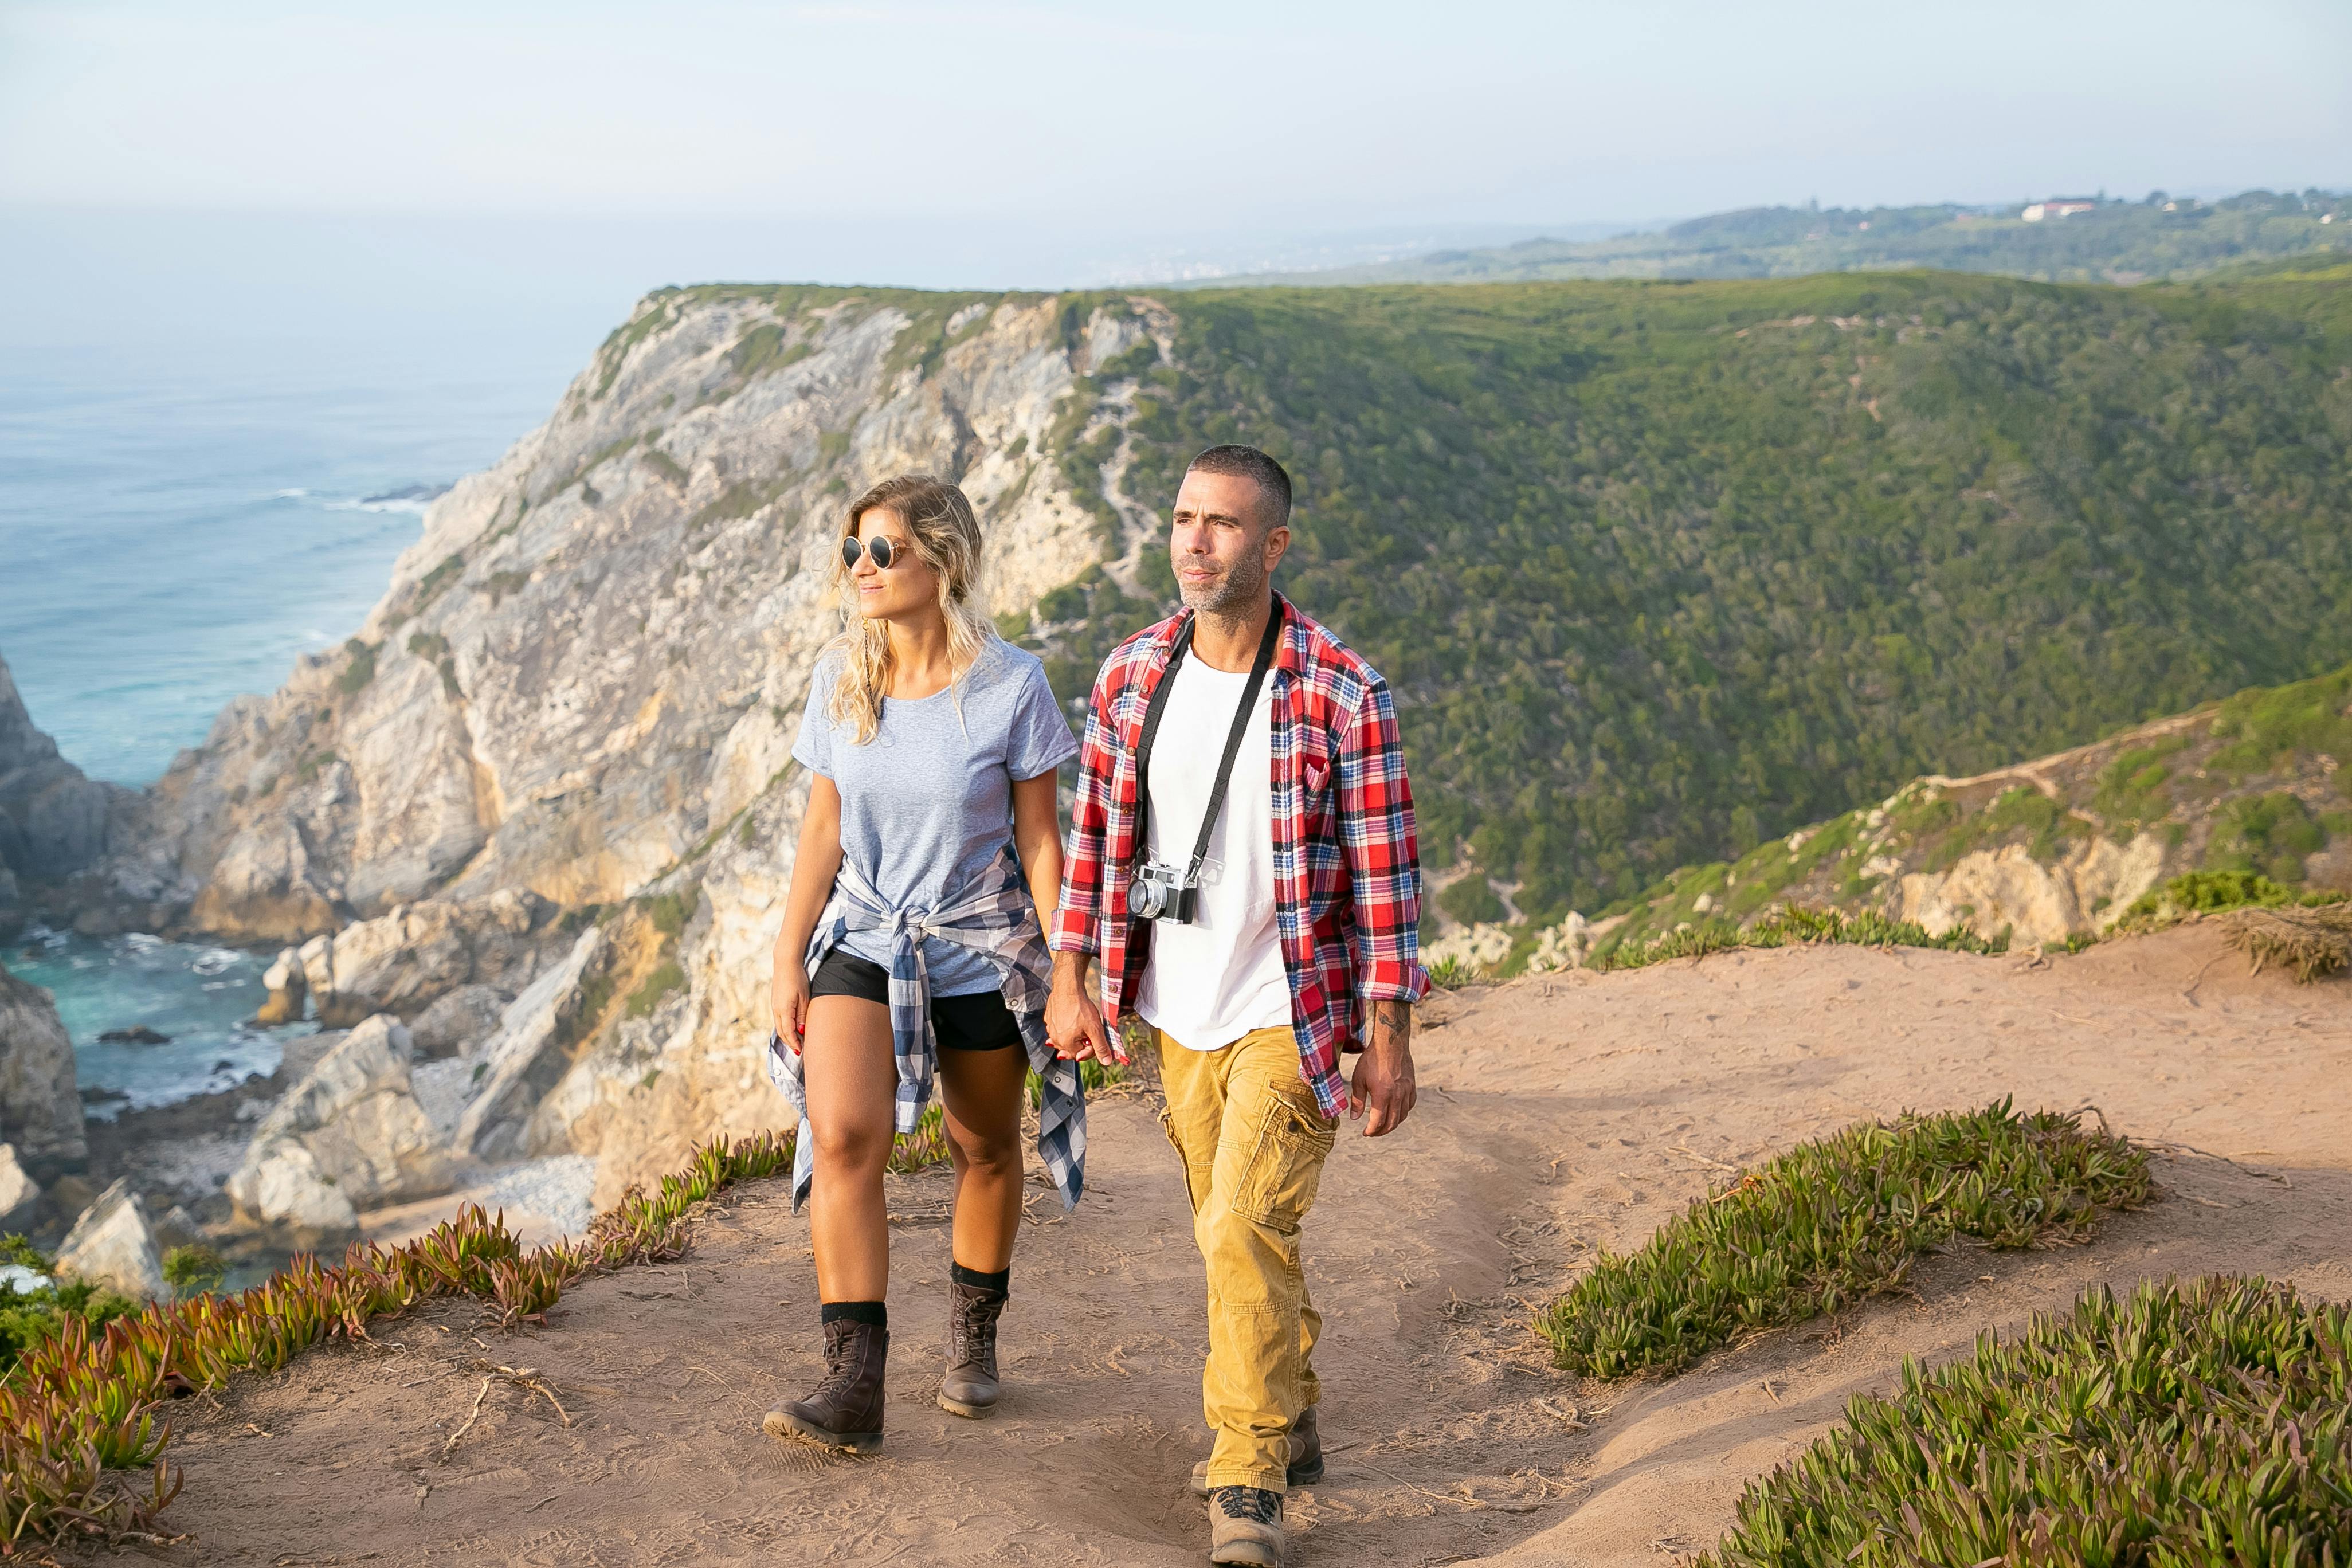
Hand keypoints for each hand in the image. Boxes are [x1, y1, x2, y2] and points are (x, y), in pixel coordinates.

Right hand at [770, 961, 811, 1053]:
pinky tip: (791, 1029)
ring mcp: (774, 1005)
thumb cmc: (798, 978)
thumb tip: (801, 1031)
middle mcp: (776, 1010)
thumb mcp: (804, 997)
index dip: (794, 1043)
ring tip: (796, 1043)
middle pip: (781, 1032)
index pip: (788, 1032)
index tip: (801, 1051)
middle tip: (799, 1051)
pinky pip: (778, 1019)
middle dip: (790, 1043)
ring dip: (786, 1036)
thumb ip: (802, 1015)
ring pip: (779, 1026)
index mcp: (783, 1010)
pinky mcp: (775, 1002)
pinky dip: (784, 1027)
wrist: (786, 963)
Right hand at [1046, 953, 1123, 1064]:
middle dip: (1082, 1042)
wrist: (1068, 988)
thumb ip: (1100, 1047)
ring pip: (1065, 1039)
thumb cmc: (1080, 1007)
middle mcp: (1055, 1039)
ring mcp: (1050, 1029)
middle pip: (1072, 1048)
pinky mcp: (1049, 1019)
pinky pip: (1059, 1028)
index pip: (1081, 1055)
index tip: (1096, 1037)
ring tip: (1080, 1024)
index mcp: (1066, 1044)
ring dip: (1073, 1035)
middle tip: (1088, 1030)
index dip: (1092, 1047)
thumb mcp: (1095, 1029)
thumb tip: (1106, 1062)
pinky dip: (1065, 1026)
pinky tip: (1071, 1018)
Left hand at [1347, 1001, 1415, 1136]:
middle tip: (1372, 1132)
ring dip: (1392, 1124)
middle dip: (1381, 1131)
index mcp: (1383, 1094)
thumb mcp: (1359, 1079)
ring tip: (1382, 1125)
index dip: (1371, 1131)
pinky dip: (1402, 1113)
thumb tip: (1355, 1118)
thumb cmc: (1372, 1059)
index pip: (1378, 1122)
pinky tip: (1395, 1112)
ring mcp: (1407, 1091)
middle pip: (1392, 1123)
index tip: (1365, 1133)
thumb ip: (1357, 1101)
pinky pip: (1409, 1106)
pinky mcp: (1412, 1086)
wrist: (1391, 1043)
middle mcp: (1397, 1095)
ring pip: (1402, 1116)